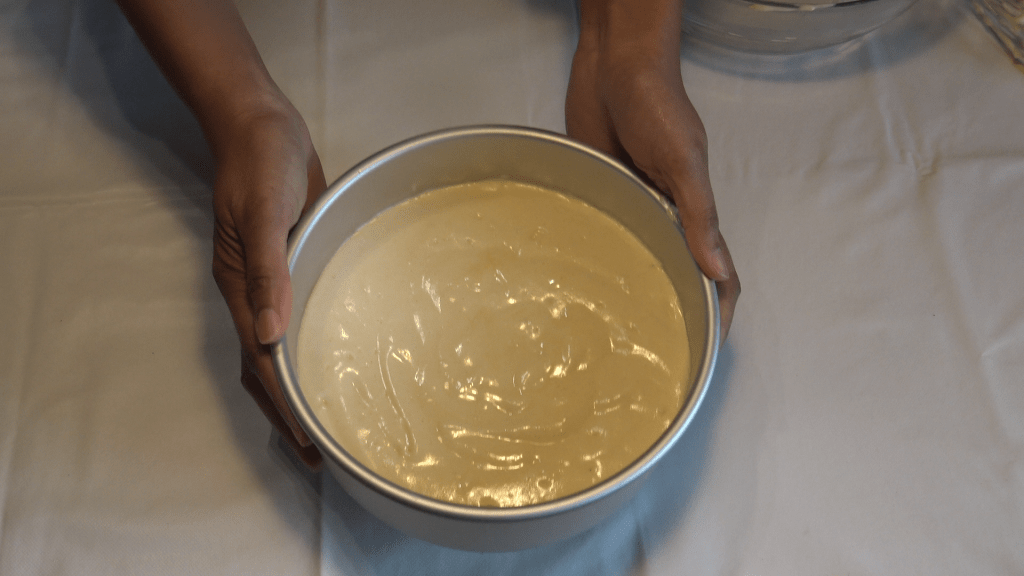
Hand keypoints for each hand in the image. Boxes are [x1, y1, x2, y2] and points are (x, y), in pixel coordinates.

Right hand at [211, 100, 326, 468]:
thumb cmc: (260, 162)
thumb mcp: (264, 213)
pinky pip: (297, 318)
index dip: (283, 406)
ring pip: (280, 349)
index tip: (306, 443)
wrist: (261, 125)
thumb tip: (271, 335)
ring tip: (325, 421)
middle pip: (265, 368)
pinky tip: (332, 359)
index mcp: (240, 288)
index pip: (261, 363)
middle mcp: (253, 294)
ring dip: (297, 388)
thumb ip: (269, 271)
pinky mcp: (292, 265)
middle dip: (288, 413)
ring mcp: (272, 282)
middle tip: (318, 453)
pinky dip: (307, 349)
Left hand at [565, 19, 738, 341]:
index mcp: (694, 210)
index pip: (717, 271)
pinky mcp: (602, 195)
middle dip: (675, 313)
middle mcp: (665, 215)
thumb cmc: (655, 105)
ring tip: (616, 333)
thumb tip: (718, 270)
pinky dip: (601, 258)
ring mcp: (633, 206)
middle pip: (678, 273)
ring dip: (635, 290)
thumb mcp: (683, 161)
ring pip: (640, 258)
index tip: (710, 348)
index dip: (719, 310)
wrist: (612, 68)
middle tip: (657, 354)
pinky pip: (604, 233)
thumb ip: (699, 215)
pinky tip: (581, 282)